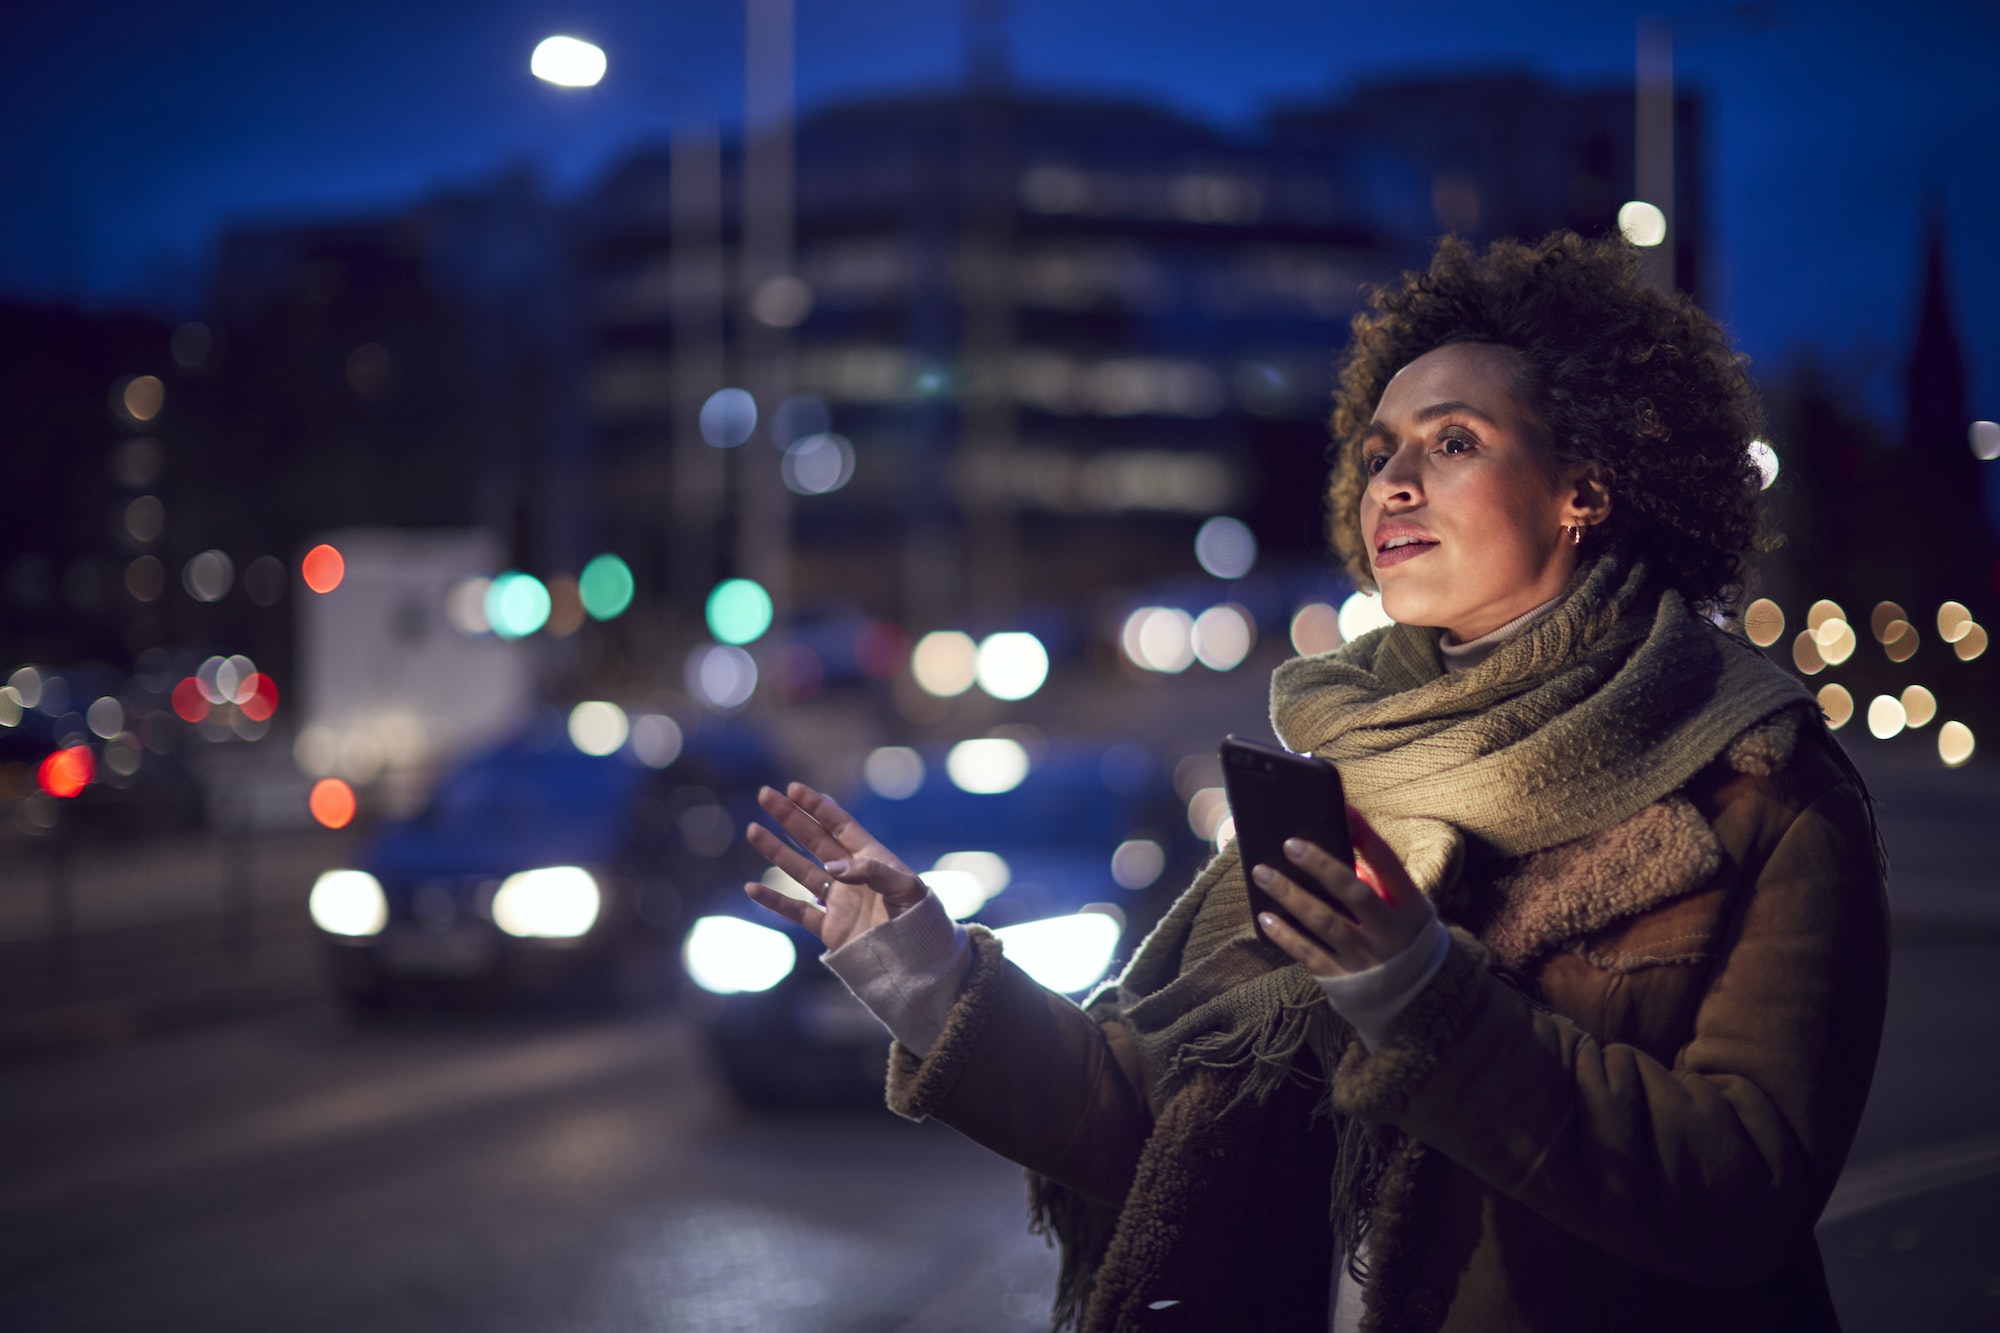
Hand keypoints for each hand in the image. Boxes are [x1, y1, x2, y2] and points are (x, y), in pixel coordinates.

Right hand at [743, 782, 928, 951]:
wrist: (918, 961)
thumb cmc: (919, 918)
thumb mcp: (906, 888)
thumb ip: (873, 871)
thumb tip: (832, 868)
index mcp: (871, 858)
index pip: (839, 824)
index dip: (817, 806)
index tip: (793, 789)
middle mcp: (850, 875)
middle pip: (813, 839)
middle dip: (789, 817)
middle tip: (765, 795)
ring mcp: (838, 901)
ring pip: (799, 870)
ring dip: (776, 850)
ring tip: (753, 829)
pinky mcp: (829, 928)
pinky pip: (796, 911)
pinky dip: (774, 901)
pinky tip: (752, 888)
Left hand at [1251, 807, 1432, 977]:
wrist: (1417, 999)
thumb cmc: (1402, 937)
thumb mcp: (1405, 909)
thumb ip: (1379, 882)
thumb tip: (1337, 843)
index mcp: (1410, 907)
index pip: (1390, 865)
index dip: (1367, 837)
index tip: (1343, 810)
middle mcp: (1390, 932)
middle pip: (1354, 893)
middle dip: (1321, 866)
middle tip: (1289, 843)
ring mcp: (1367, 959)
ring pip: (1324, 922)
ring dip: (1291, 896)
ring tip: (1262, 873)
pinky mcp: (1344, 980)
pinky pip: (1310, 954)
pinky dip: (1286, 935)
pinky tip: (1265, 917)